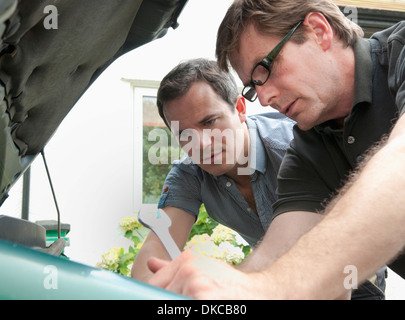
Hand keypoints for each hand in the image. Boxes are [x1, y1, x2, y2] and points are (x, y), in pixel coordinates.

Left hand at [147, 250, 270, 298]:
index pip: (156, 284)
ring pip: (172, 301)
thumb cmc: (229, 284)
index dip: (157, 295)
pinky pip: (179, 304)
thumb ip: (173, 268)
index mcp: (186, 261)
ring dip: (179, 303)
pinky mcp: (200, 298)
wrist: (257, 292)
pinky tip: (208, 302)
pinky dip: (187, 303)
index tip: (166, 297)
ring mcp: (194, 285)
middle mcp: (189, 270)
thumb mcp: (202, 268)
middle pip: (162, 296)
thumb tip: (151, 263)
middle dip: (172, 301)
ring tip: (203, 299)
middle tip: (192, 297)